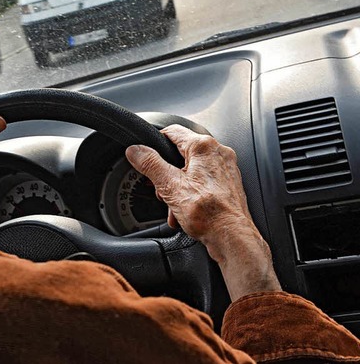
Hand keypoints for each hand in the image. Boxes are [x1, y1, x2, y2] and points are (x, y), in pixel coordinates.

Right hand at [125, 124, 280, 300]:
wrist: (232, 237)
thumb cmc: (209, 213)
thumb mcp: (169, 185)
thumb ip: (150, 164)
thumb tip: (136, 151)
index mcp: (204, 147)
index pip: (172, 131)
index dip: (155, 142)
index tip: (145, 154)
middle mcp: (219, 153)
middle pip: (181, 154)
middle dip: (167, 173)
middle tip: (161, 188)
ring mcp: (226, 169)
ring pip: (192, 170)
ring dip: (178, 187)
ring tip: (174, 205)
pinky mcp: (229, 185)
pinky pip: (203, 183)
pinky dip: (192, 194)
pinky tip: (186, 211)